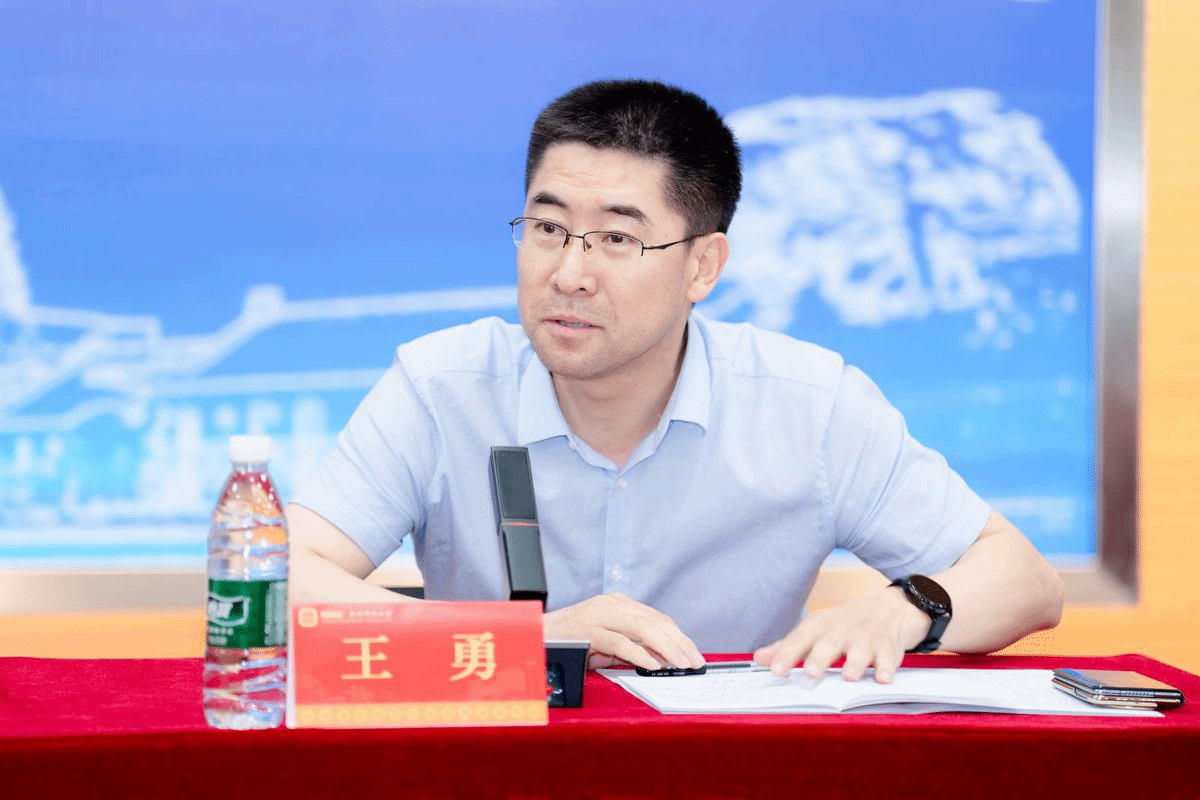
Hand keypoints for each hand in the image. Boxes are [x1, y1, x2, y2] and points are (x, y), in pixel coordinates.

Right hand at [543, 593, 704, 671]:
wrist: (534, 638)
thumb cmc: (571, 642)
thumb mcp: (607, 642)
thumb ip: (632, 646)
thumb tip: (663, 659)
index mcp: (618, 604)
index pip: (657, 618)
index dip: (678, 636)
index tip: (694, 654)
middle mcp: (611, 604)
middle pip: (655, 621)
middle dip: (679, 643)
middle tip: (695, 661)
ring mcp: (599, 615)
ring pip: (642, 628)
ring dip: (666, 648)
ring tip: (681, 663)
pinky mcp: (587, 630)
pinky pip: (618, 642)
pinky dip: (638, 654)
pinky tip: (652, 665)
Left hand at [752, 586, 929, 682]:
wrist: (889, 608)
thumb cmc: (844, 624)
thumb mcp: (816, 630)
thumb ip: (788, 646)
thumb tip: (758, 659)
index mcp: (821, 626)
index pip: (800, 639)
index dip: (787, 654)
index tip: (775, 669)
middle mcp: (842, 630)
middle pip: (829, 643)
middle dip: (820, 658)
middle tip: (810, 673)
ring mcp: (867, 638)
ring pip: (860, 651)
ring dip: (855, 664)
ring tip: (848, 677)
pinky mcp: (888, 647)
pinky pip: (889, 658)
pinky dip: (887, 669)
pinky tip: (883, 679)